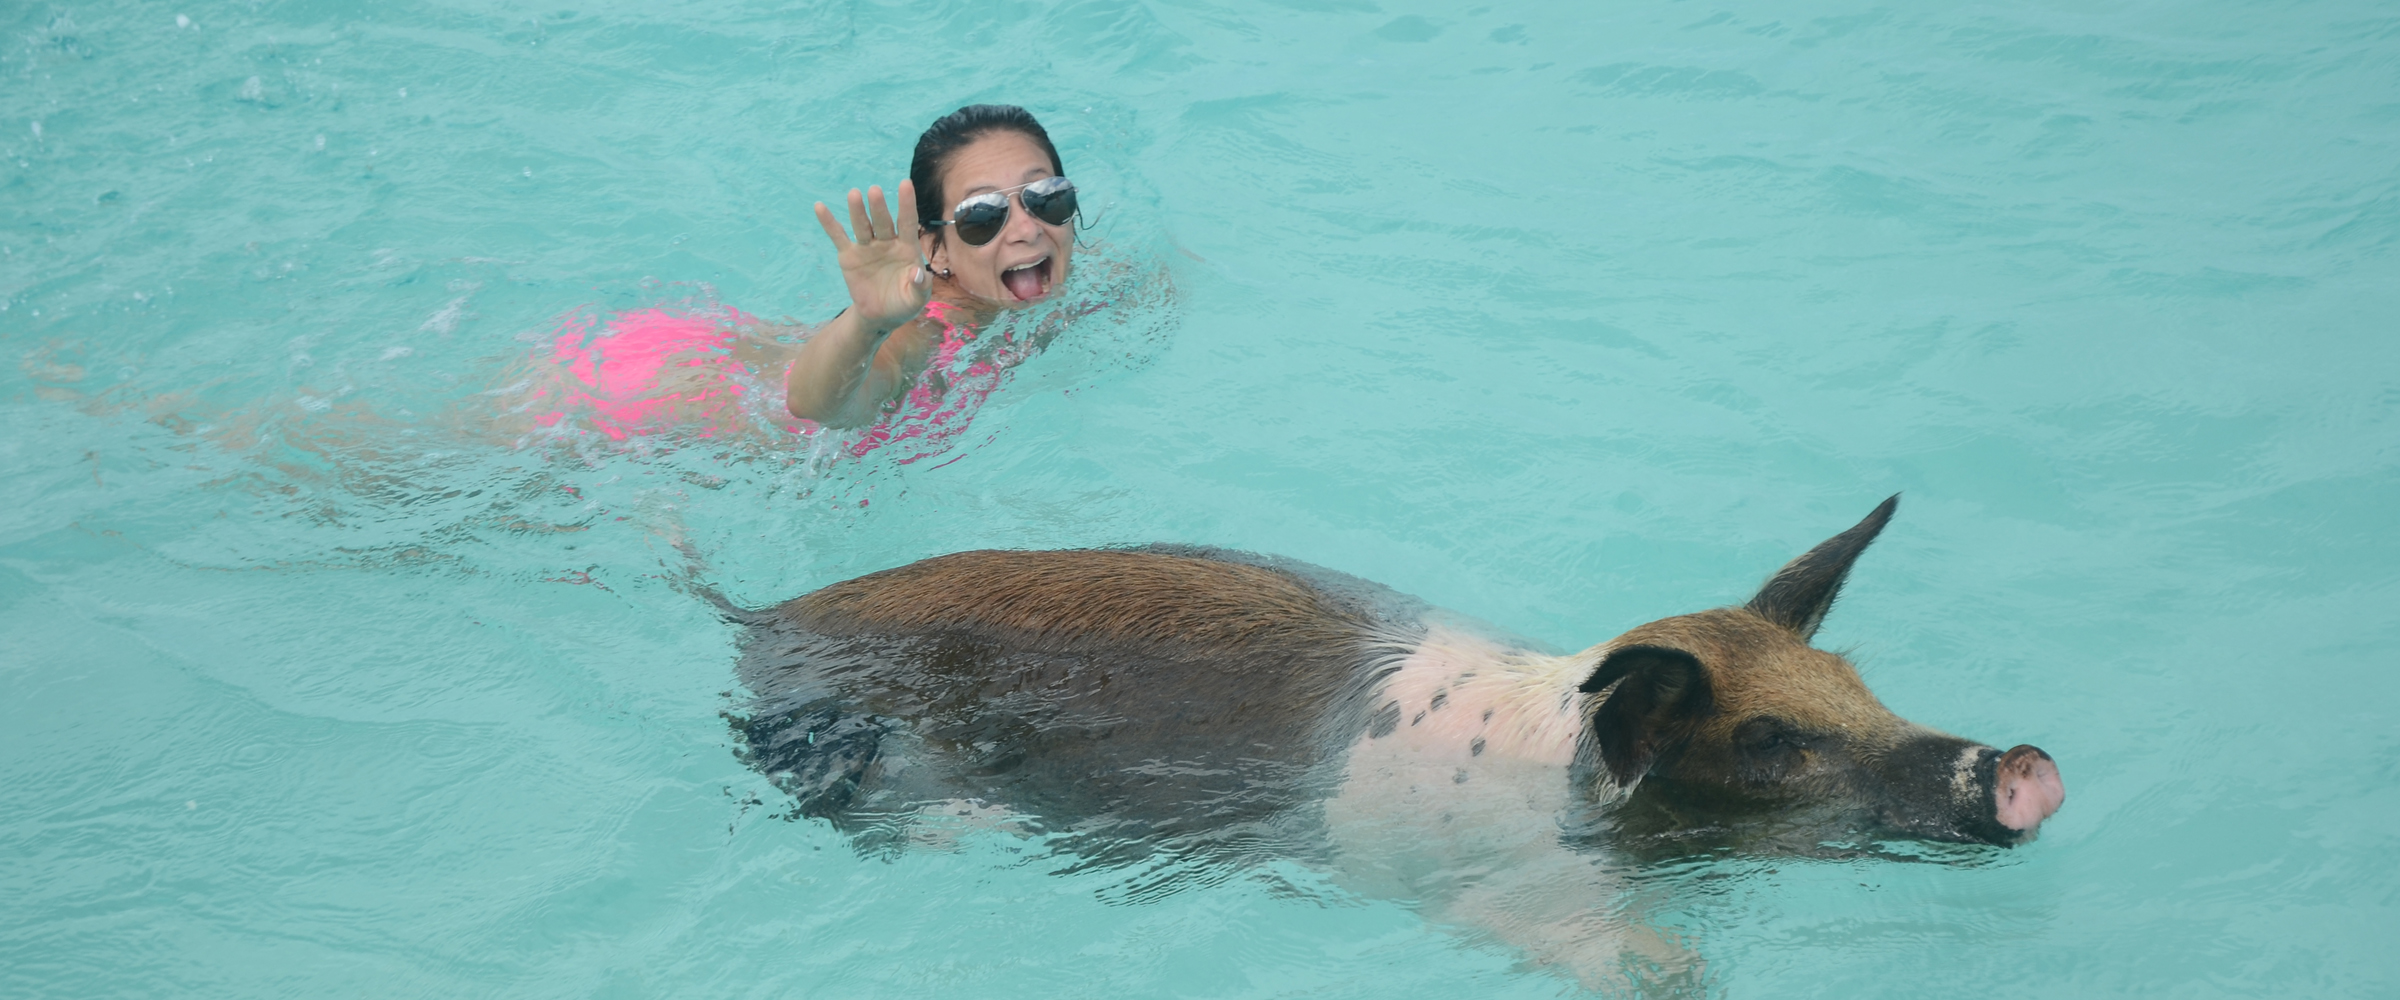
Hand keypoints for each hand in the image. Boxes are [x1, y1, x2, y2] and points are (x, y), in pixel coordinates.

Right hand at [814, 180, 929, 336]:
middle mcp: (887, 242)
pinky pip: (838, 237)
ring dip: (857, 211)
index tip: (905, 183)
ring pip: (862, 225)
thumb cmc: (904, 303)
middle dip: (878, 207)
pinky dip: (829, 223)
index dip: (906, 204)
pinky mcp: (849, 256)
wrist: (881, 315)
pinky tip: (820, 207)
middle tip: (874, 191)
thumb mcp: (917, 299)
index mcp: (906, 248)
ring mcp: (867, 247)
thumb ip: (920, 286)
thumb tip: (918, 273)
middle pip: (883, 221)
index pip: (907, 222)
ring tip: (854, 194)